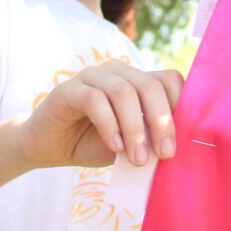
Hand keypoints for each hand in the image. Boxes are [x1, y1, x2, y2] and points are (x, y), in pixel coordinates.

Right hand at [20, 60, 182, 167]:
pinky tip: (114, 147)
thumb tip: (176, 147)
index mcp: (136, 80)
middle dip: (162, 121)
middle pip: (150, 85)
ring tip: (138, 158)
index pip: (168, 79)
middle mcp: (116, 72)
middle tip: (165, 153)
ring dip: (135, 128)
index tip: (182, 140)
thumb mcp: (129, 143)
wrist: (48, 148)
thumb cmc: (93, 143)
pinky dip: (109, 125)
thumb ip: (149, 139)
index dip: (180, 106)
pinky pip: (94, 100)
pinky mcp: (67, 89)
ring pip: (123, 92)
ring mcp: (91, 76)